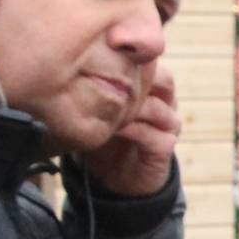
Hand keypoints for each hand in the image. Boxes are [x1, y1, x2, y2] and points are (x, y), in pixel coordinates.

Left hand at [83, 64, 179, 197]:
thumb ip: (94, 89)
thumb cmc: (104, 137)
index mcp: (152, 88)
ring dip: (131, 107)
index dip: (130, 60)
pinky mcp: (166, 147)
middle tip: (107, 81)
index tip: (101, 58)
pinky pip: (156, 135)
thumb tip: (69, 65)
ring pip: (159, 106)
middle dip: (135, 80)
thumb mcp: (97, 111)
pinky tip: (113, 130)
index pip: (151, 63)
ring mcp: (169, 125)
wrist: (114, 179)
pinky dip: (133, 131)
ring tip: (106, 108)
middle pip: (163, 79)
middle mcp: (166, 103)